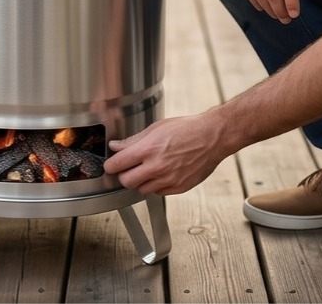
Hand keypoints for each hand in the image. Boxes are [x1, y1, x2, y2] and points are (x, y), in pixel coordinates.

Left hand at [103, 115, 223, 195]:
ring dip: (140, 181)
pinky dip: (155, 186)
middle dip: (123, 176)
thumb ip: (133, 140)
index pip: (118, 164)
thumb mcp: (155, 128)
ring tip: (146, 170)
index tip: (109, 166)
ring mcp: (168, 179)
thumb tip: (116, 146)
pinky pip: (158, 192)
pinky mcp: (179, 187)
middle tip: (126, 169)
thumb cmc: (186, 129)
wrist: (211, 137)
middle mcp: (157, 166)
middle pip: (127, 182)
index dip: (110, 166)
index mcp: (148, 149)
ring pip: (141, 189)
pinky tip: (160, 174)